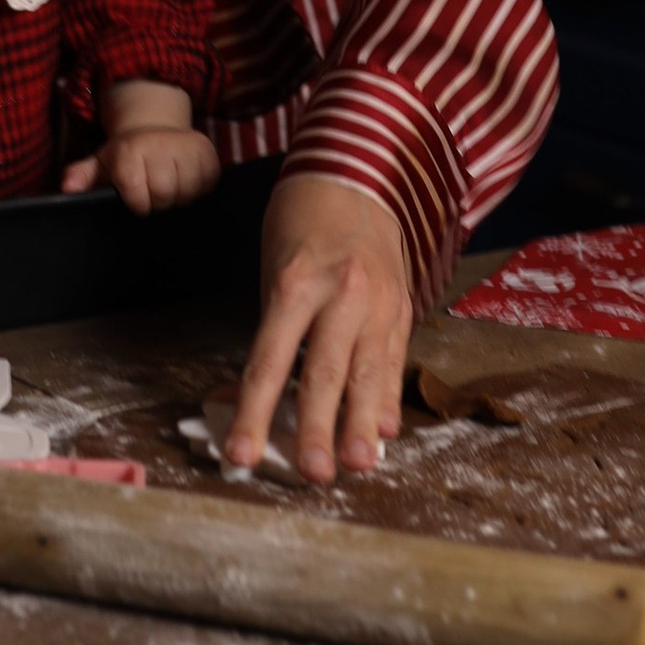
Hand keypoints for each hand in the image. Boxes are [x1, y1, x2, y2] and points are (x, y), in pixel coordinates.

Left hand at [61, 122, 219, 212]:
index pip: (138, 195)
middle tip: (154, 196)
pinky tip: (185, 182)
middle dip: (159, 203)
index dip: (138, 205)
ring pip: (189, 190)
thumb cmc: (125, 156)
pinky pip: (208, 183)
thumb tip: (67, 190)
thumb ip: (81, 177)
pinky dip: (198, 189)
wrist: (154, 128)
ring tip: (169, 190)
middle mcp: (159, 144)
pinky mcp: (207, 150)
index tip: (136, 202)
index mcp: (130, 150)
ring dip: (180, 198)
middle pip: (165, 194)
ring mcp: (186, 146)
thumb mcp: (100, 164)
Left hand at [228, 174, 411, 482]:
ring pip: (369, 372)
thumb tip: (246, 401)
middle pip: (326, 372)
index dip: (253, 412)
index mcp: (297, 283)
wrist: (358, 171)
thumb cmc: (302, 221)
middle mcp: (342, 295)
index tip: (241, 454)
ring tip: (359, 465)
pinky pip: (394, 359)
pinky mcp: (403, 307)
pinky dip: (388, 396)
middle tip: (313, 473)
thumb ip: (272, 333)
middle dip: (319, 428)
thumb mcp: (274, 269)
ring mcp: (379, 302)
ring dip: (363, 424)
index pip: (270, 360)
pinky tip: (386, 430)